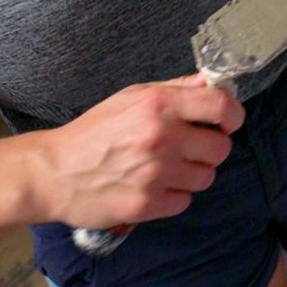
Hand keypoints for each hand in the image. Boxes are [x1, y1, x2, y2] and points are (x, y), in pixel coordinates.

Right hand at [25, 74, 243, 228]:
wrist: (55, 172)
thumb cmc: (95, 131)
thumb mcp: (132, 96)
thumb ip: (175, 89)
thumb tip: (211, 82)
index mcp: (159, 104)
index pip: (222, 107)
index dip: (232, 116)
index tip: (225, 122)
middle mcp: (162, 136)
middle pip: (221, 148)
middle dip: (209, 149)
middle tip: (188, 149)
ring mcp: (156, 173)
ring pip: (206, 177)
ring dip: (192, 174)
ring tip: (166, 168)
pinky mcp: (149, 204)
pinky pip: (185, 201)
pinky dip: (174, 196)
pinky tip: (153, 186)